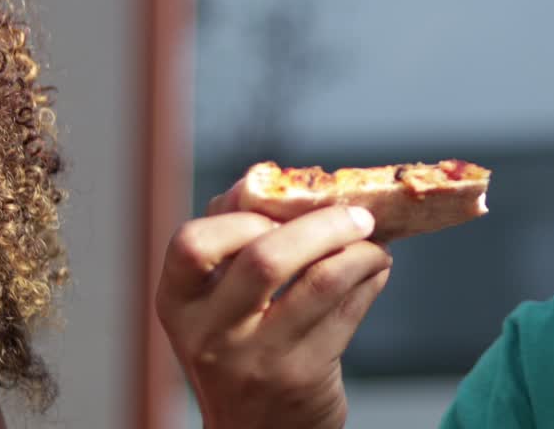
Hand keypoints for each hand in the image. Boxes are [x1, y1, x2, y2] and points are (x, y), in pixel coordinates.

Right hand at [156, 181, 392, 428]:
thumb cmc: (241, 350)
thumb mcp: (217, 305)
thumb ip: (234, 243)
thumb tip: (267, 177)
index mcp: (178, 303)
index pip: (193, 243)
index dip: (243, 214)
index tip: (283, 208)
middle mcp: (209, 335)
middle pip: (266, 258)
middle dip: (324, 224)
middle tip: (358, 215)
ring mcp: (256, 360)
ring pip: (320, 281)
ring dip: (361, 252)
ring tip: (374, 246)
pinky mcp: (302, 377)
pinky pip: (348, 311)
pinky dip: (371, 280)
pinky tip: (375, 271)